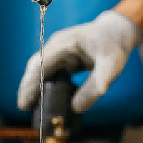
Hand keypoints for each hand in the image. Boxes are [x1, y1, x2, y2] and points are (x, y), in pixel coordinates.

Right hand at [17, 10, 142, 112]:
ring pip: (41, 72)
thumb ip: (94, 87)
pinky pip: (51, 75)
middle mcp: (56, 47)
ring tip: (35, 111)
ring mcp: (58, 52)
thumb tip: (75, 108)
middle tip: (26, 111)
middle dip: (29, 89)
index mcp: (63, 43)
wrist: (118, 32)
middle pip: (35, 69)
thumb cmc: (114, 46)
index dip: (30, 85)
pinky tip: (49, 102)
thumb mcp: (110, 67)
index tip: (24, 104)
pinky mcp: (63, 60)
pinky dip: (48, 88)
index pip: (39, 65)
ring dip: (37, 90)